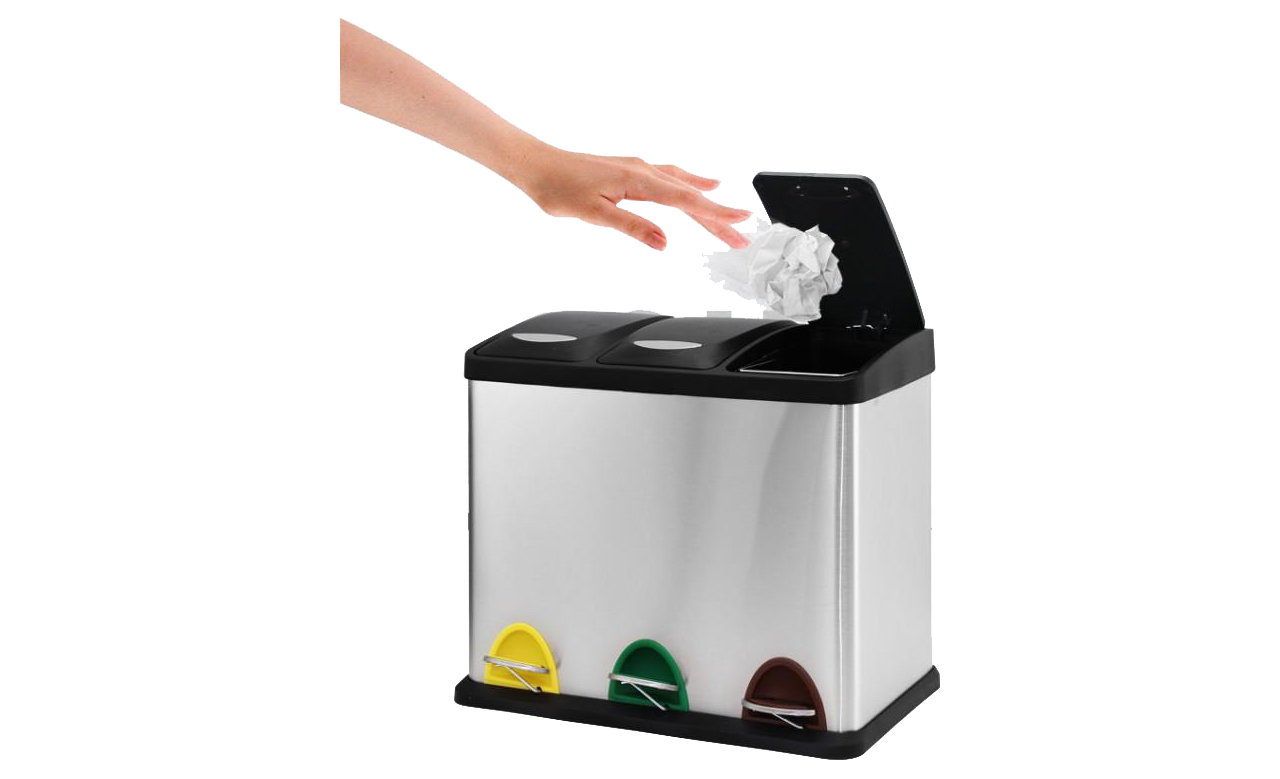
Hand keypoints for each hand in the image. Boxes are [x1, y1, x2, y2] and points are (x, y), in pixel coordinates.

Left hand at [509, 145, 751, 250]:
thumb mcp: (594, 214)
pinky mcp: (630, 171)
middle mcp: (643, 170)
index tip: (741, 223)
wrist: (535, 164)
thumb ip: (632, 226)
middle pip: (690, 195)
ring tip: (729, 214)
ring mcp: (638, 169)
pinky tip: (697, 183)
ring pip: (681, 186)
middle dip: (717, 217)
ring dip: (706, 202)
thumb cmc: (558, 187)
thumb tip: (663, 242)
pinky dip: (689, 184)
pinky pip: (670, 178)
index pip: (686, 200)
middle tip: (742, 237)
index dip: (716, 213)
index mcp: (638, 180)